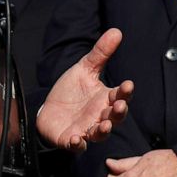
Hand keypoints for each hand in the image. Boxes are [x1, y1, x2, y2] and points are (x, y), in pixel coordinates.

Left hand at [36, 28, 133, 151]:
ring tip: (104, 125)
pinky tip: (77, 138)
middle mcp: (100, 116)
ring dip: (103, 130)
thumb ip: (100, 53)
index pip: (120, 95)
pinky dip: (78, 143)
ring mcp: (86, 129)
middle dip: (118, 112)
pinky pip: (77, 145)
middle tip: (119, 105)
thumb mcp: (84, 69)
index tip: (128, 84)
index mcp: (105, 99)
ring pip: (100, 133)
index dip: (125, 92)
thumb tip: (117, 31)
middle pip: (114, 117)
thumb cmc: (71, 91)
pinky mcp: (71, 139)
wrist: (49, 108)